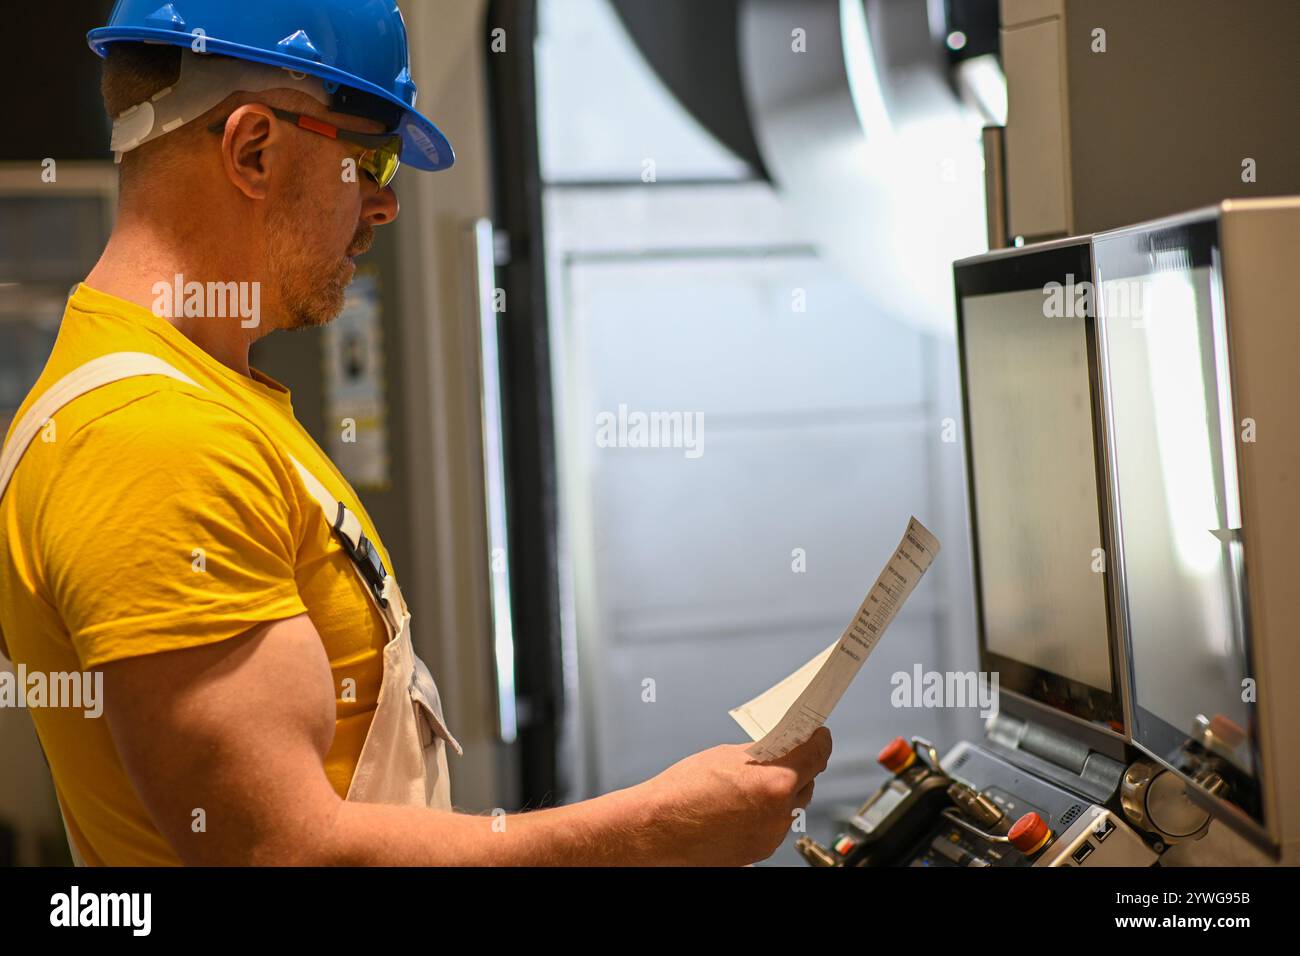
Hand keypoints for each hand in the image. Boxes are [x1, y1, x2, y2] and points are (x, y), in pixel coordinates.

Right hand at [638, 727, 831, 865]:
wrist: (657, 829)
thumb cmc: (683, 792)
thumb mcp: (726, 757)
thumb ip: (759, 754)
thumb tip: (777, 750)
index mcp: (776, 782)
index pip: (817, 755)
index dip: (820, 740)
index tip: (818, 734)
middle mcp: (780, 813)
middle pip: (808, 782)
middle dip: (800, 767)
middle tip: (786, 754)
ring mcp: (771, 836)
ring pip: (791, 807)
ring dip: (783, 792)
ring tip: (757, 781)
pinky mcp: (759, 851)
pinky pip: (774, 826)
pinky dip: (767, 813)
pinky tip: (745, 804)